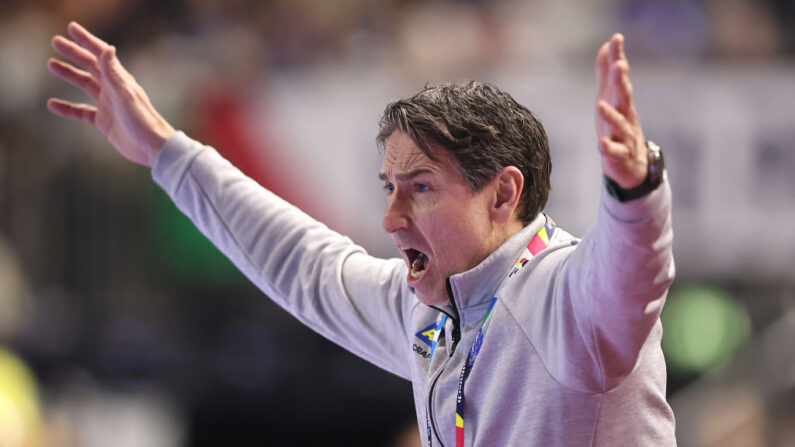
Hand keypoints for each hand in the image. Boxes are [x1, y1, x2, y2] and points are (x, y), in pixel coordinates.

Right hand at [47, 22, 174, 167]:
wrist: (152, 148)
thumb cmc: (142, 120)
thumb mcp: (125, 95)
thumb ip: (114, 73)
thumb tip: (108, 48)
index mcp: (119, 80)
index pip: (100, 55)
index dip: (86, 40)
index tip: (71, 28)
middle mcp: (113, 89)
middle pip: (90, 66)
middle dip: (74, 53)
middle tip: (55, 42)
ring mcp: (108, 105)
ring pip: (85, 85)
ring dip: (69, 74)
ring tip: (51, 64)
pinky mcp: (104, 121)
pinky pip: (82, 111)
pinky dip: (67, 108)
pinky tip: (52, 104)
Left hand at [594, 34, 646, 188]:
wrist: (632, 165)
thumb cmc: (618, 127)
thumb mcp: (610, 98)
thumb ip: (606, 73)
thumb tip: (606, 46)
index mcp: (621, 101)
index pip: (619, 77)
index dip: (618, 58)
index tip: (616, 38)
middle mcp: (625, 116)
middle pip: (624, 97)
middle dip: (621, 81)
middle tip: (619, 66)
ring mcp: (625, 136)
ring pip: (619, 125)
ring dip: (611, 115)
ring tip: (601, 106)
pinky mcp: (620, 156)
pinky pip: (615, 152)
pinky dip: (609, 148)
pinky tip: (602, 144)